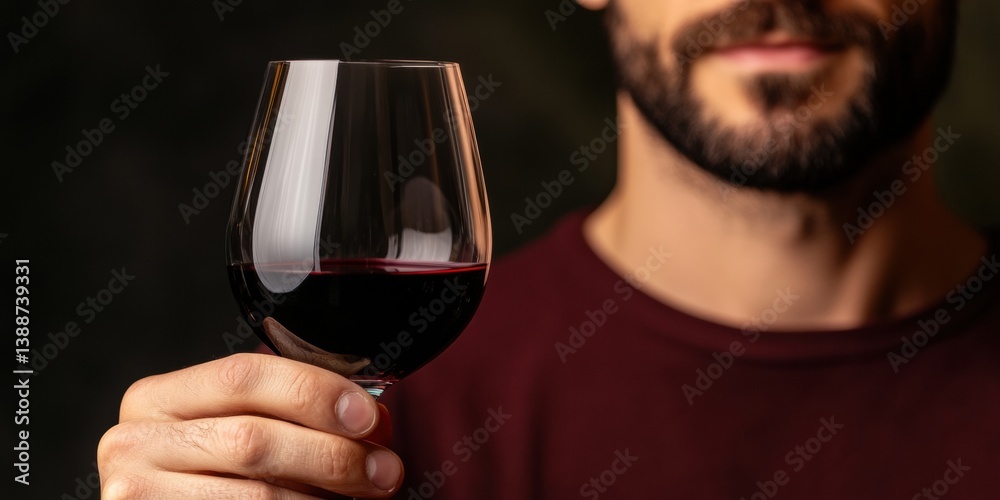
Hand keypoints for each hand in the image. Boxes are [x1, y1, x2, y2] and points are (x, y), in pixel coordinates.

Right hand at [98, 353, 401, 498]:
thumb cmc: (215, 476)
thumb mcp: (238, 429)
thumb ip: (290, 414)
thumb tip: (374, 421)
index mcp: (157, 398)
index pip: (243, 374)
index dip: (315, 392)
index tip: (368, 415)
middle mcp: (133, 442)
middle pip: (254, 439)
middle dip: (333, 455)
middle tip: (384, 470)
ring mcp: (134, 493)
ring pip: (257, 495)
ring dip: (324, 498)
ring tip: (364, 498)